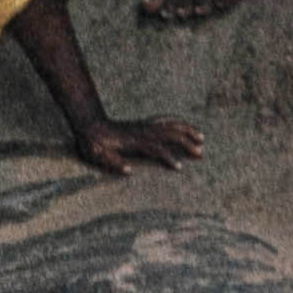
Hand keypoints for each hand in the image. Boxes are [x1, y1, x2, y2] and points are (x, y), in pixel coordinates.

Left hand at [73, 116, 201, 175]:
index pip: (156, 149)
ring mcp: (144, 126)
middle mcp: (143, 132)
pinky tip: (185, 125)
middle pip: (170, 134)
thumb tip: (129, 172)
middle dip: (187, 143)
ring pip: (170, 124)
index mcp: (134, 142)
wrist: (90, 126)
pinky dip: (177, 121)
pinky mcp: (144, 124)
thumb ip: (113, 164)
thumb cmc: (94, 145)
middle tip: (201, 153)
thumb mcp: (99, 157)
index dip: (168, 157)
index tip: (180, 167)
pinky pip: (165, 120)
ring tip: (202, 137)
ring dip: (187, 130)